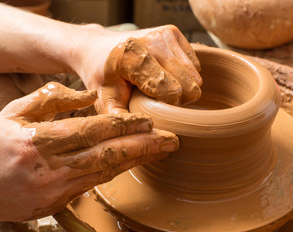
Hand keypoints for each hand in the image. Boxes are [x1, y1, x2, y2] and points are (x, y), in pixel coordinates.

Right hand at [0, 82, 178, 231]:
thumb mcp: (14, 113)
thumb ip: (50, 99)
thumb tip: (87, 96)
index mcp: (40, 141)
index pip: (92, 130)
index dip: (123, 125)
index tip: (148, 120)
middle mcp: (53, 167)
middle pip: (108, 154)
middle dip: (143, 146)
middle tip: (171, 140)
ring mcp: (59, 188)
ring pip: (108, 172)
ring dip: (138, 160)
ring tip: (162, 150)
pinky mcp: (62, 201)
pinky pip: (98, 183)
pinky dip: (119, 171)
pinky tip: (136, 162)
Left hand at [69, 24, 201, 113]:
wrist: (97, 48)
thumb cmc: (102, 77)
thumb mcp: (105, 102)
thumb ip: (124, 120)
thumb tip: (150, 137)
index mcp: (133, 57)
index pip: (173, 92)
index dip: (167, 107)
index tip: (151, 106)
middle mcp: (154, 41)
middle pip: (190, 86)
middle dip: (178, 99)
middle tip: (156, 98)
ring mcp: (166, 34)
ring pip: (196, 76)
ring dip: (181, 87)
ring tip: (157, 85)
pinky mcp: (174, 32)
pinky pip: (195, 65)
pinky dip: (183, 74)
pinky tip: (163, 73)